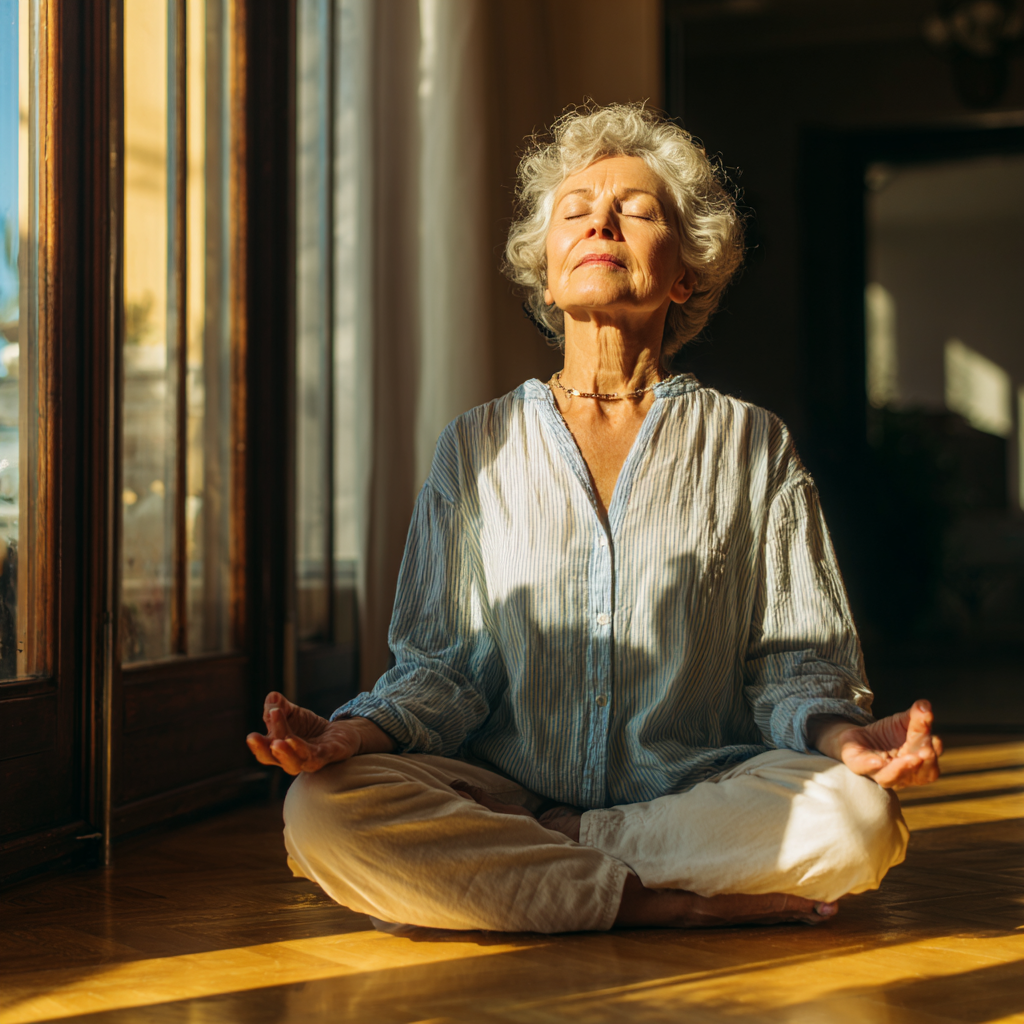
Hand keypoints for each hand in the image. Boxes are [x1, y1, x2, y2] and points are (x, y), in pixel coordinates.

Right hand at [246, 691, 395, 774]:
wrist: (341, 732)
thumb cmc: (311, 727)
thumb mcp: (292, 713)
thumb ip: (278, 705)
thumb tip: (272, 697)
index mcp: (280, 751)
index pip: (265, 752)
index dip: (257, 746)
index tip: (251, 736)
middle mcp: (293, 760)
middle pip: (275, 759)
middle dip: (265, 749)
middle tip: (255, 737)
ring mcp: (310, 760)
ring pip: (294, 762)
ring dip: (284, 753)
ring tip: (277, 742)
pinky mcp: (328, 755)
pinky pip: (314, 756)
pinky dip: (303, 750)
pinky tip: (293, 741)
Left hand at [809, 700, 941, 789]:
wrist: (858, 737)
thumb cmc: (888, 734)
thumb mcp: (903, 722)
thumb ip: (916, 716)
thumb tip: (925, 705)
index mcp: (917, 765)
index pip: (929, 761)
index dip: (933, 751)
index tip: (935, 739)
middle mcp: (901, 775)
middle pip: (916, 772)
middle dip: (923, 763)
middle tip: (926, 751)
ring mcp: (879, 773)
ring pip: (891, 777)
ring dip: (901, 769)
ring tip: (911, 759)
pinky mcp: (858, 765)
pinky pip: (864, 768)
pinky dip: (871, 765)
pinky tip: (877, 761)